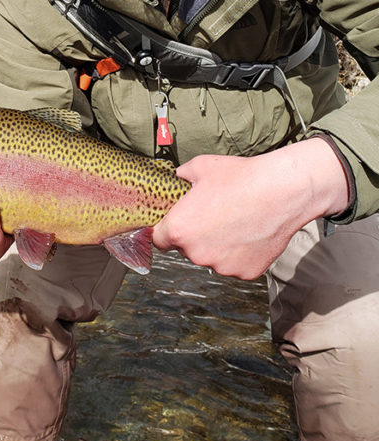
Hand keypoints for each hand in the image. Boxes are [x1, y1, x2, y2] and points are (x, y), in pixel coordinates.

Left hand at [152, 137, 348, 279]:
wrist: (281, 190)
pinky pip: (235, 264)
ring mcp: (222, 266)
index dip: (167, 230)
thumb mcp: (199, 167)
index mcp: (179, 229)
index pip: (158, 240)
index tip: (177, 223)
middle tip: (214, 216)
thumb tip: (176, 179)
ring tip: (236, 221)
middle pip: (186, 249)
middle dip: (195, 235)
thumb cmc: (240, 177)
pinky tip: (250, 232)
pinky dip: (240, 253)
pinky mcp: (245, 273)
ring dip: (218, 246)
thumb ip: (180, 177)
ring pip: (212, 258)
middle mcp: (196, 253)